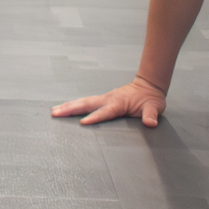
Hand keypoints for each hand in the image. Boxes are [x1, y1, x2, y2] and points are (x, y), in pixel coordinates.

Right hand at [50, 76, 166, 127]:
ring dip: (68, 106)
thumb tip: (150, 123)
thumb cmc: (150, 98)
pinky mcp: (102, 99)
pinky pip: (85, 102)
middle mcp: (108, 99)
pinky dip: (73, 105)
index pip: (105, 112)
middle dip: (70, 109)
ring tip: (54, 111)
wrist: (148, 86)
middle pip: (86, 104)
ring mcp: (103, 98)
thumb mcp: (154, 107)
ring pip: (82, 102)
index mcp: (119, 103)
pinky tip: (64, 108)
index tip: (83, 123)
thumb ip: (151, 115)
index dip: (94, 117)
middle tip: (55, 113)